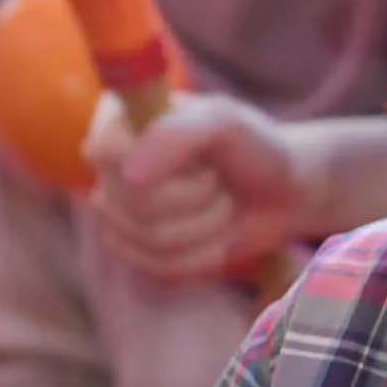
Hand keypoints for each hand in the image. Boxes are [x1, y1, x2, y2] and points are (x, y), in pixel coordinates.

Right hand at [86, 93, 315, 283]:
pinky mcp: (136, 250)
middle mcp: (111, 164)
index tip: (202, 162)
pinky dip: (200, 256)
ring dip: (203, 227)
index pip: (105, 152)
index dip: (159, 168)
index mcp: (122, 119)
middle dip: (194, 199)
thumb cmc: (254, 148)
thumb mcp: (225, 122)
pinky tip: (216, 236)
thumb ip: (177, 134)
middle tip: (218, 181)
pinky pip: (156, 267)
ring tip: (221, 205)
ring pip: (144, 239)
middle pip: (127, 202)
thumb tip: (130, 175)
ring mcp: (118, 210)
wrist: (281, 194)